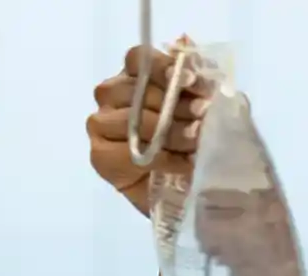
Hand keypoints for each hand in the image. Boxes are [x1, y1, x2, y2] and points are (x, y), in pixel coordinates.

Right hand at [89, 45, 210, 214]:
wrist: (191, 194)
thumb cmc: (196, 147)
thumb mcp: (207, 112)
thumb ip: (197, 82)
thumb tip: (188, 49)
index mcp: (135, 78)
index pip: (138, 59)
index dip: (162, 67)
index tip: (191, 81)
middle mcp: (113, 97)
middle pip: (133, 89)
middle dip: (173, 103)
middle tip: (202, 116)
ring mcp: (102, 126)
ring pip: (131, 120)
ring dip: (168, 131)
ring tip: (196, 141)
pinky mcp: (100, 157)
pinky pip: (128, 152)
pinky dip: (160, 159)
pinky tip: (181, 164)